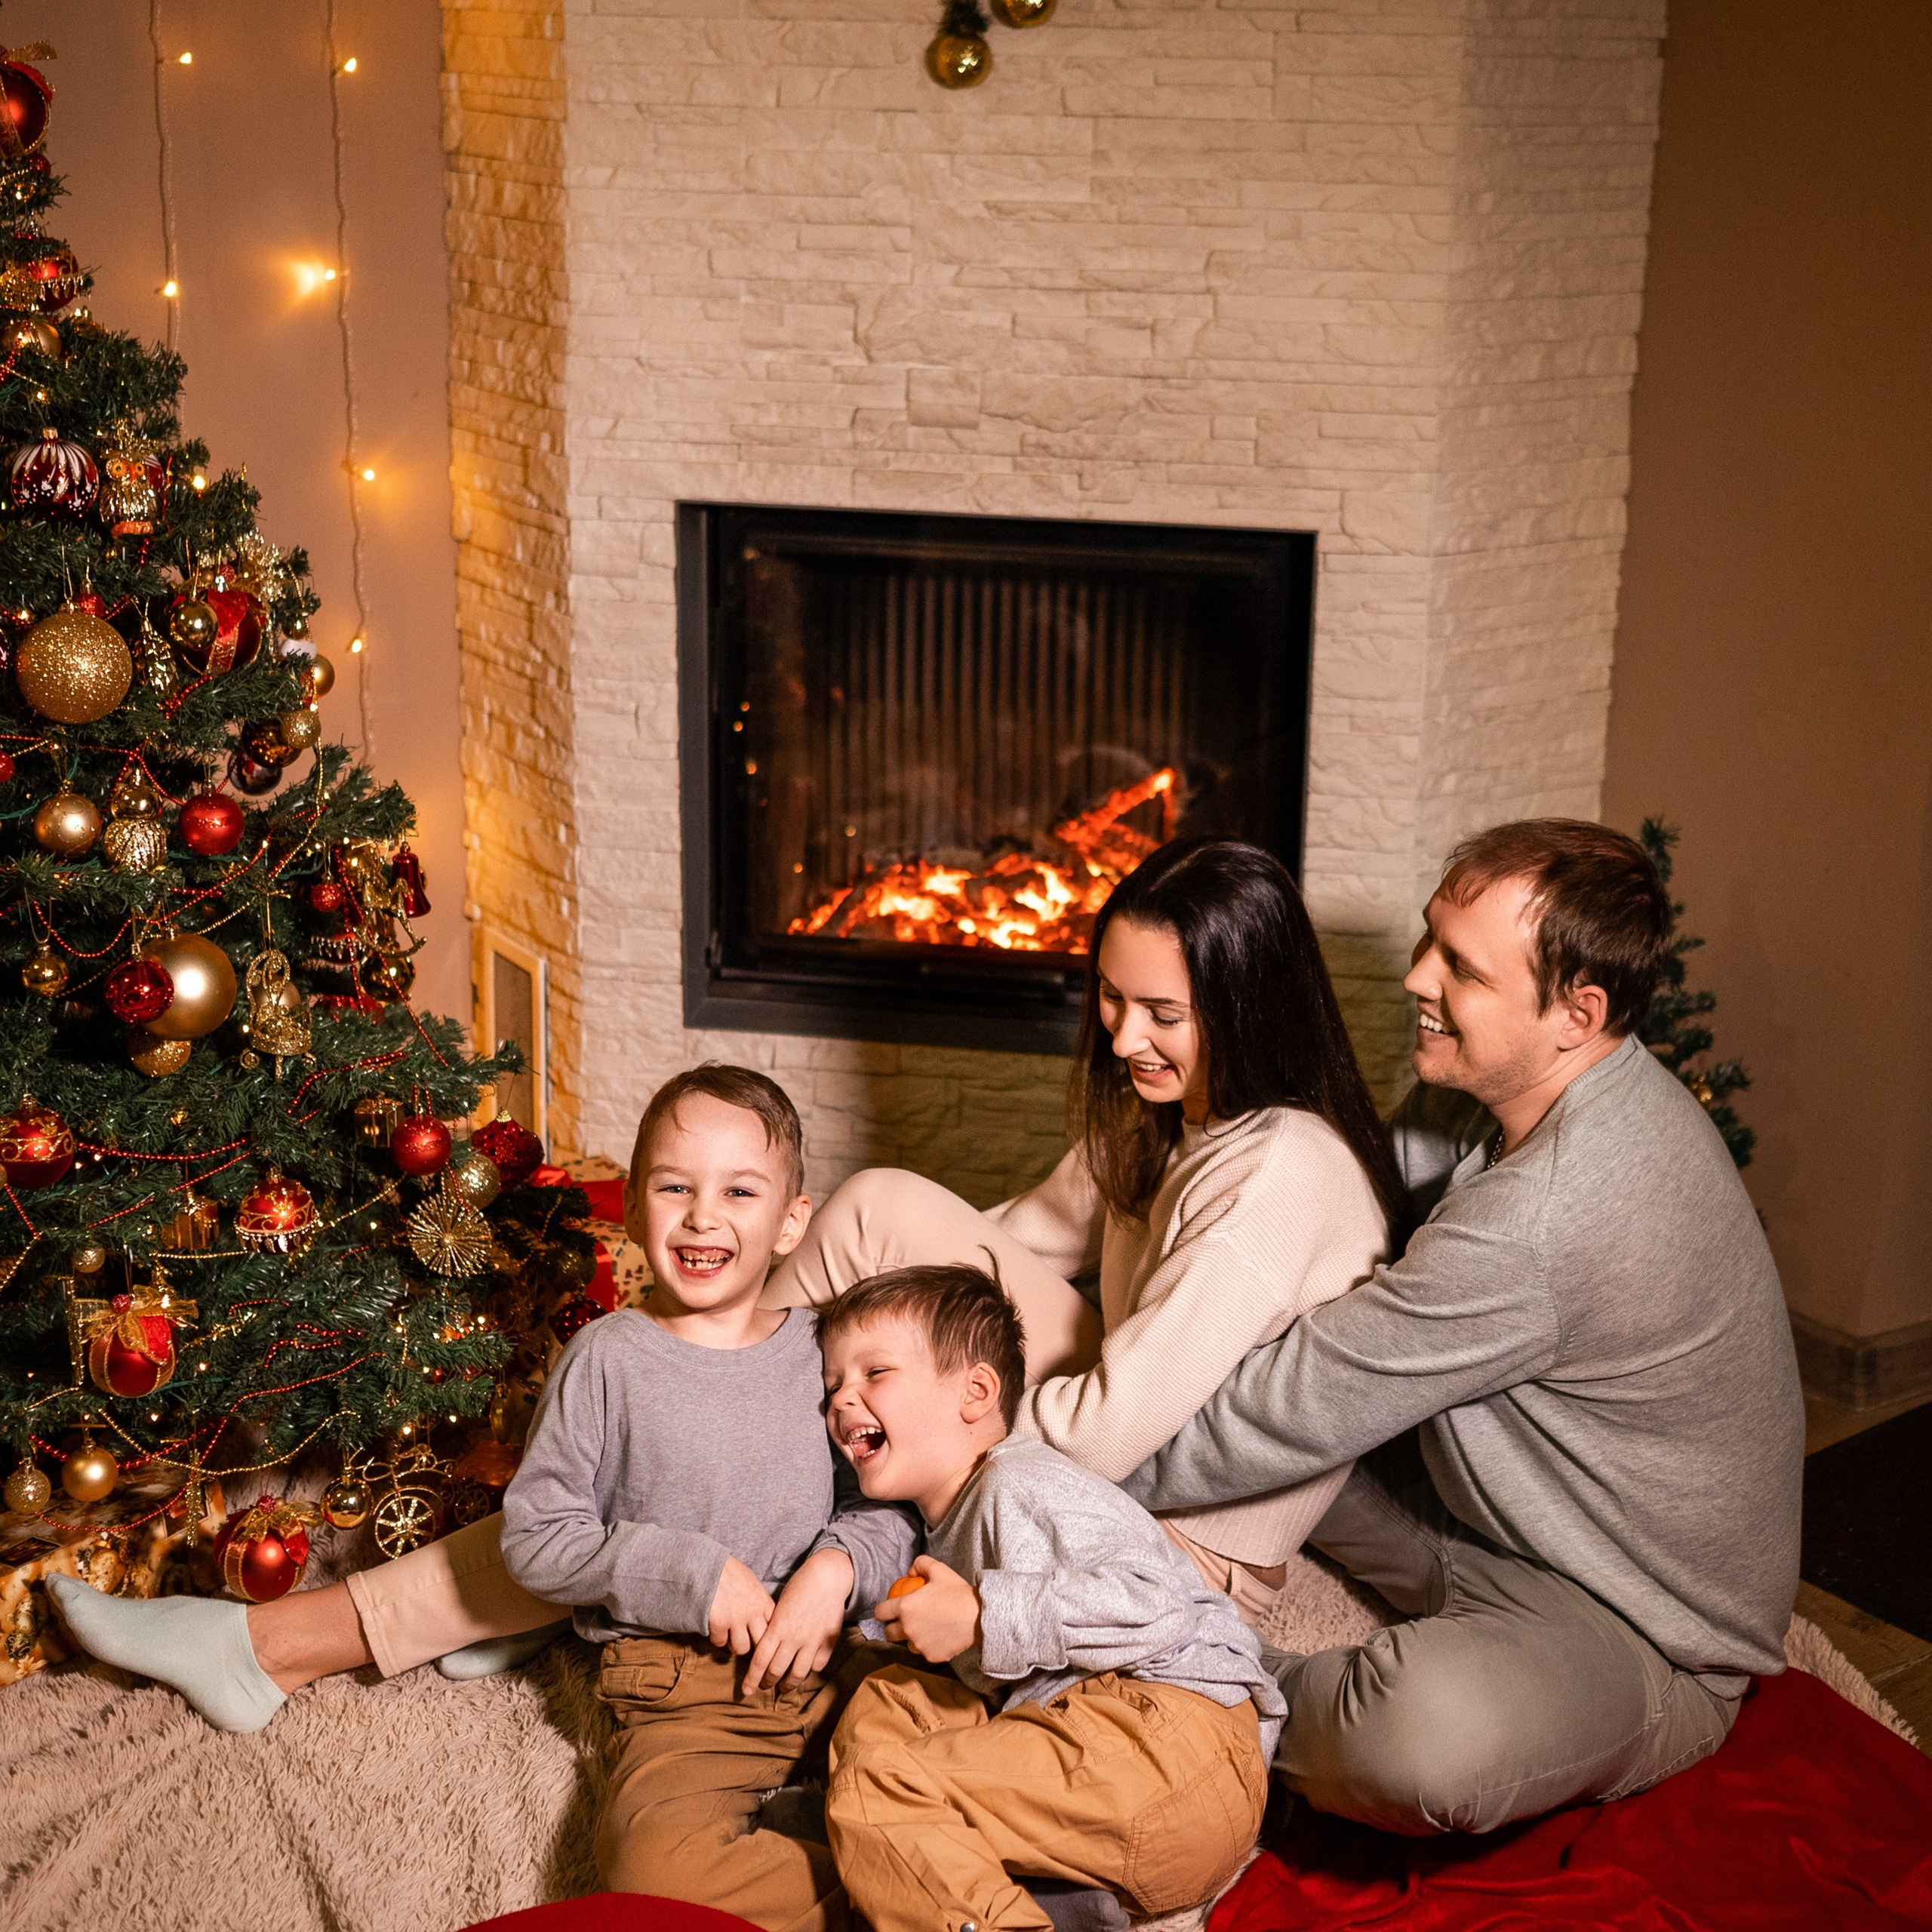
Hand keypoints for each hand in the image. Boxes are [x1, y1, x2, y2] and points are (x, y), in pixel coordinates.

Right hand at [707, 1555, 775, 1654]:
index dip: (766, 1633)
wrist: (707, 1565)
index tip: (759, 1634)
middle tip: (745, 1640)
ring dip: (734, 1644)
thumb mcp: (751, 1582)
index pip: (773, 1627)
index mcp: (763, 1601)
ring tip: (729, 1636)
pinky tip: (715, 1629)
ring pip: (741, 1648)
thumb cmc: (729, 1572)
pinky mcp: (719, 1624)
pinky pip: (720, 1642)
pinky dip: (717, 1638)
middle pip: (760, 1642)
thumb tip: (762, 1618)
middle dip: (753, 1644)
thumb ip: (758, 1601)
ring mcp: (736, 1619)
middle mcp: (753, 1612)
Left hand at [743, 1547, 852, 1691]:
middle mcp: (794, 1637)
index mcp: (778, 1627)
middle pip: (776, 1670)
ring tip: (783, 1687)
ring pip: (798, 1674)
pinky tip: (805, 1670)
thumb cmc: (799, 1587)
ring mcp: (812, 1641)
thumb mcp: (779, 1606)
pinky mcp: (828, 1642)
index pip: (760, 1660)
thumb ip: (773, 1628)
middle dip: (767, 1682)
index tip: (746, 1690)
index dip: (752, 1679)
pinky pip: (817, 1665)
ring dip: (788, 1684)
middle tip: (764, 1686)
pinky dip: (810, 1670)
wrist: (828, 1577)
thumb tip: (765, 1647)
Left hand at [875, 1555, 979, 1663]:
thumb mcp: (938, 1569)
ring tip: (926, 1629)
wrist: (977, 1617)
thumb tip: (909, 1572)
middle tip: (905, 1621)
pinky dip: (929, 1646)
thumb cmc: (957, 1593)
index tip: (888, 1610)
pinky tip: (939, 1636)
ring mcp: (919, 1645)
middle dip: (893, 1627)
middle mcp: (908, 1628)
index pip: (881, 1612)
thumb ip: (920, 1564)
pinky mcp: (931, 1656)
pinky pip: (924, 1652)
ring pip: (907, 1644)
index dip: (883, 1610)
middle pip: (889, 1633)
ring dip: (912, 1638)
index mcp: (906, 1608)